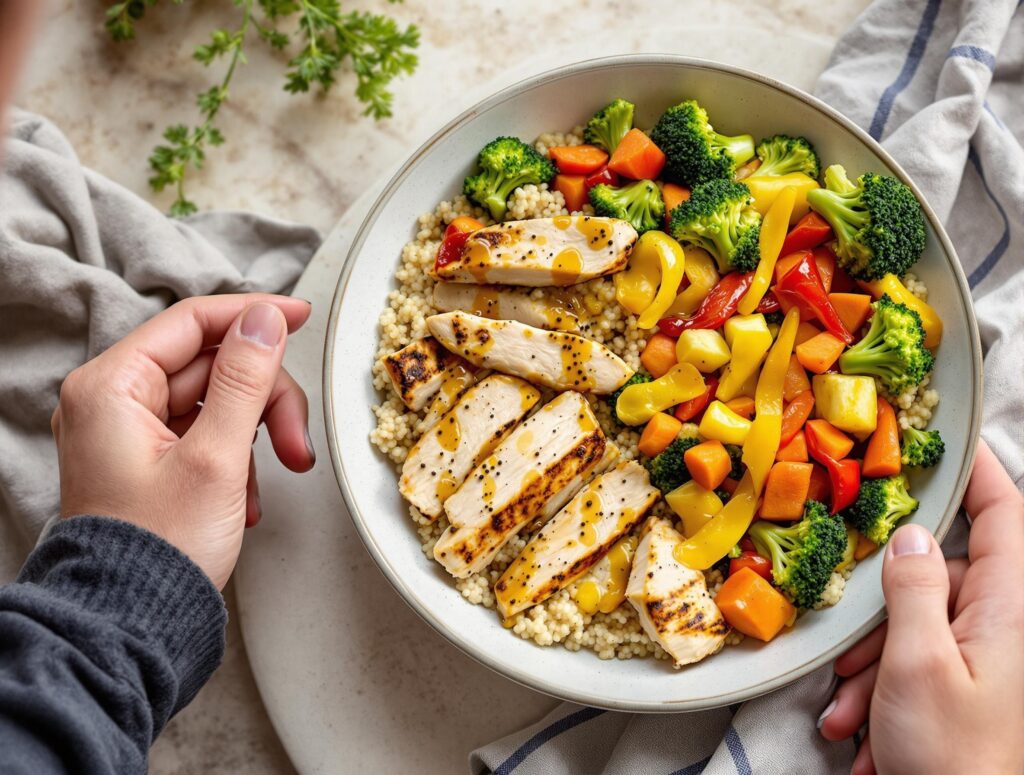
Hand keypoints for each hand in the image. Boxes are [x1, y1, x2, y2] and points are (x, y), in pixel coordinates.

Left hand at [51, 295, 315, 589]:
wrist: (131, 625)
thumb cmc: (158, 551)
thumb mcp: (215, 457)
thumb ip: (243, 379)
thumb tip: (264, 322)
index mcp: (111, 388)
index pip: (192, 322)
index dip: (252, 316)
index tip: (300, 317)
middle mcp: (113, 402)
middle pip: (212, 366)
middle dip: (264, 401)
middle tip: (294, 439)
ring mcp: (129, 432)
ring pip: (216, 402)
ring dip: (256, 434)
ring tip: (276, 476)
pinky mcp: (147, 460)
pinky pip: (205, 435)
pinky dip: (236, 459)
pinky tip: (246, 498)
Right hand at [818, 440, 1023, 773]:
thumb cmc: (955, 758)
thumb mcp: (919, 666)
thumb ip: (914, 590)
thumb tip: (912, 536)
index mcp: (1011, 609)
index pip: (1005, 515)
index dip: (980, 472)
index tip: (950, 440)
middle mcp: (1006, 626)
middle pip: (941, 579)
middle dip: (885, 615)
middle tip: (850, 660)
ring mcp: (990, 658)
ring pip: (921, 625)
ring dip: (876, 664)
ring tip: (851, 711)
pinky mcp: (972, 685)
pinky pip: (920, 662)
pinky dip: (885, 690)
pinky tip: (863, 730)